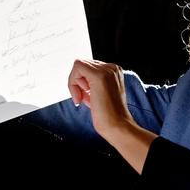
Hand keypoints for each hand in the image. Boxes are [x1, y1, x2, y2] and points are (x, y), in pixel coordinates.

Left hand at [68, 59, 156, 173]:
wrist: (117, 125)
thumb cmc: (108, 114)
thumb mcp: (99, 93)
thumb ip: (91, 83)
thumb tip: (76, 78)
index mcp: (115, 71)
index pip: (89, 67)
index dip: (83, 82)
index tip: (86, 97)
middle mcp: (112, 68)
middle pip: (83, 64)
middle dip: (78, 82)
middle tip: (82, 98)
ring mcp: (107, 70)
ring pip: (79, 65)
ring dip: (75, 83)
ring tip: (84, 99)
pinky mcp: (98, 75)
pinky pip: (77, 68)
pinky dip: (73, 83)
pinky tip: (80, 97)